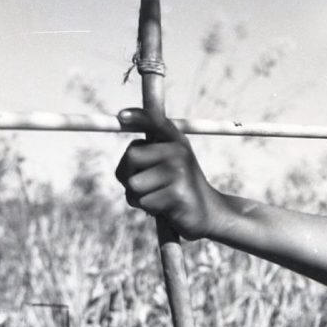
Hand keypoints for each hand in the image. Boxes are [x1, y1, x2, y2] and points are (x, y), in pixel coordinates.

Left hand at [115, 108, 222, 239]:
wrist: (206, 212)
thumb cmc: (176, 187)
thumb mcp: (166, 161)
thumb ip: (149, 144)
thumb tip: (142, 115)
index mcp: (176, 140)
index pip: (155, 121)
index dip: (138, 116)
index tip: (120, 116)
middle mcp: (179, 151)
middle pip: (132, 156)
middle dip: (127, 174)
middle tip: (143, 182)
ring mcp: (180, 171)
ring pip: (134, 184)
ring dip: (138, 196)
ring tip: (158, 195)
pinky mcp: (178, 194)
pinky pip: (144, 202)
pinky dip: (149, 208)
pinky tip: (165, 207)